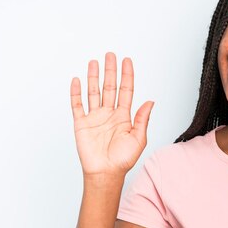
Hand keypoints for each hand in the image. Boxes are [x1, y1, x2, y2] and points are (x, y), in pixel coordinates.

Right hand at [70, 52, 153, 176]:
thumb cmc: (123, 159)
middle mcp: (109, 114)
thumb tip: (150, 101)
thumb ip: (143, 119)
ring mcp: (94, 117)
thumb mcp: (138, 138)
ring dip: (94, 77)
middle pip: (109, 87)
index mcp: (124, 116)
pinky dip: (76, 93)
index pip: (126, 90)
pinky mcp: (81, 124)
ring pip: (93, 92)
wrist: (106, 173)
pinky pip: (77, 105)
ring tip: (94, 62)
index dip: (127, 76)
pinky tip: (77, 80)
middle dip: (110, 71)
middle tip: (110, 55)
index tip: (127, 61)